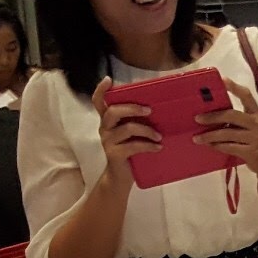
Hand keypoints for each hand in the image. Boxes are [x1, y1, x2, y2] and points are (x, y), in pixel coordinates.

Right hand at [92, 77, 158, 193]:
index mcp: (107, 120)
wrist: (121, 177)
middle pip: (113, 112)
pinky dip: (149, 146)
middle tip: (149, 111)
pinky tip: (158, 147)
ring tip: (159, 136)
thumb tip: (155, 107)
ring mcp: (108, 141)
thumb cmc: (129, 151)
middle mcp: (104, 128)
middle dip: (133, 108)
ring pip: (127, 129)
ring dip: (147, 131)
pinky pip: (134, 146)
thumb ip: (134, 120)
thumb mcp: (131, 133)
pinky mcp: (114, 154)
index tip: (109, 79)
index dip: (101, 90)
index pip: (98, 101)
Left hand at [196, 80, 257, 180]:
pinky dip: (217, 146)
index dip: (234, 87)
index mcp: (256, 112)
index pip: (246, 95)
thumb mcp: (249, 125)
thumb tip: (208, 111)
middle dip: (213, 117)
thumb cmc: (254, 139)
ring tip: (197, 138)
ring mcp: (255, 138)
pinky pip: (229, 147)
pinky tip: (209, 145)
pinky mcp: (251, 152)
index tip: (222, 80)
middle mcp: (257, 123)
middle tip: (197, 118)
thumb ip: (235, 117)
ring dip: (210, 136)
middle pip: (232, 115)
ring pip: (227, 134)